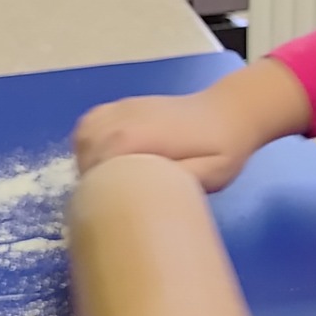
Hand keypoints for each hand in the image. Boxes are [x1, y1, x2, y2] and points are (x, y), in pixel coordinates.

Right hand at [73, 59, 311, 187]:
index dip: (95, 190)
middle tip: (108, 201)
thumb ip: (173, 183)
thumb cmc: (223, 148)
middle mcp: (122, 118)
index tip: (107, 210)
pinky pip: (92, 123)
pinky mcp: (124, 105)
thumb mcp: (207, 176)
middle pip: (84, 150)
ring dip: (85, 158)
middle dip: (89, 177)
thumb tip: (141, 197)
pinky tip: (103, 159)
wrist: (232, 111)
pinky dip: (89, 141)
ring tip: (104, 181)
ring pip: (83, 135)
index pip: (95, 165)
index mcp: (137, 136)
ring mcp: (122, 107)